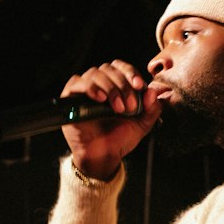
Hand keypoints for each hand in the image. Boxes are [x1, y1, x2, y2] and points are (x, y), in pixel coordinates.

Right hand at [60, 61, 162, 179]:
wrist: (103, 156)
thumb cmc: (119, 139)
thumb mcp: (142, 124)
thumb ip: (152, 109)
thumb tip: (152, 91)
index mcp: (115, 85)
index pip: (121, 67)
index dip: (131, 73)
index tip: (140, 86)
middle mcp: (99, 84)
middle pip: (108, 69)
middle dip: (123, 85)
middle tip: (130, 105)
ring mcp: (84, 90)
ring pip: (94, 73)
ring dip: (110, 88)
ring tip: (118, 108)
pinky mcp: (70, 99)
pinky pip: (76, 83)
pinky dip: (90, 87)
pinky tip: (100, 98)